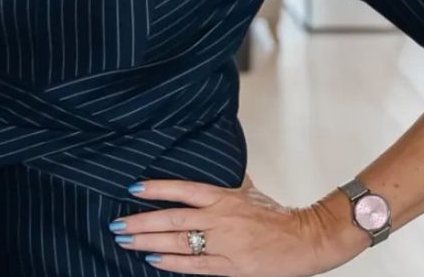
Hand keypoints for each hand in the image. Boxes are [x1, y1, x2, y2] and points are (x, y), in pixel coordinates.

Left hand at [111, 175, 359, 275]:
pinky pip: (196, 266)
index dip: (157, 189)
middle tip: (117, 223)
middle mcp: (222, 219)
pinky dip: (172, 263)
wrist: (306, 239)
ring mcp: (226, 245)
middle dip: (142, 221)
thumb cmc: (277, 214)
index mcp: (225, 197)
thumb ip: (227, 178)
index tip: (132, 188)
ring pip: (180, 243)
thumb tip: (213, 158)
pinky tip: (152, 259)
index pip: (184, 190)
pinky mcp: (233, 267)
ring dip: (149, 242)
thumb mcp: (249, 190)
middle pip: (174, 219)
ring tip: (125, 240)